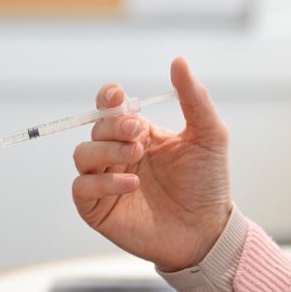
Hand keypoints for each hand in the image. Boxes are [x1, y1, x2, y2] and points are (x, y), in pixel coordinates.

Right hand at [72, 57, 232, 271]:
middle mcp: (118, 155)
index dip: (108, 98)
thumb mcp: (208, 135)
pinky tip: (132, 184)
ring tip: (135, 156)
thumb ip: (194, 98)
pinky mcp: (99, 210)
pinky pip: (82, 188)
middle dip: (113, 126)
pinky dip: (102, 182)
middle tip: (139, 133)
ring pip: (82, 154)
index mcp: (138, 134)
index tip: (116, 95)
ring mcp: (106, 182)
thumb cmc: (208, 184)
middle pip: (95, 128)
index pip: (111, 108)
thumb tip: (179, 61)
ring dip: (105, 150)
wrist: (208, 231)